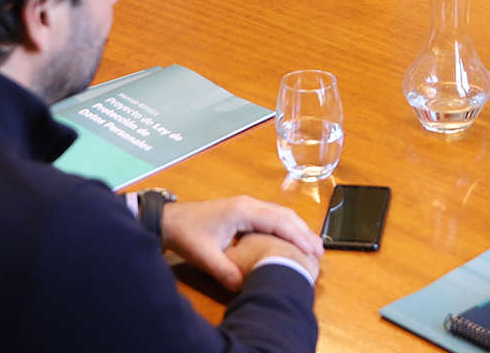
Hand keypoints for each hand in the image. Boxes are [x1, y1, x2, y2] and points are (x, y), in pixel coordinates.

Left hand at [159, 195, 323, 291]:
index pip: (278, 221)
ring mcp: (247, 206)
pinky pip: (272, 216)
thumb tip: (244, 284)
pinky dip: (287, 226)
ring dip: (297, 228)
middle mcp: (249, 204)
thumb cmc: (186, 232)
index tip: (312, 249)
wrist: (170, 220)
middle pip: (285, 214)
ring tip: (312, 246)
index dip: (298, 235)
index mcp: (243, 210)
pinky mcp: (244, 211)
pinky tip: (292, 238)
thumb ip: (225, 270)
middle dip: (304, 231)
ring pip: (280, 213)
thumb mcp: (204, 254)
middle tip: (319, 250)